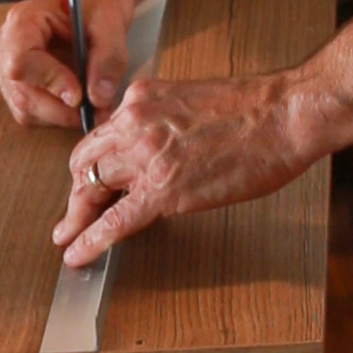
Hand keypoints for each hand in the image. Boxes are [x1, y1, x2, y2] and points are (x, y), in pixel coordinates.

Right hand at [0, 0, 136, 127]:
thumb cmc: (97, 2)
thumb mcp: (110, 23)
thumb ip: (107, 59)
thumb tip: (98, 98)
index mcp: (23, 20)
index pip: (19, 62)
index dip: (49, 82)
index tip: (80, 94)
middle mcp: (6, 44)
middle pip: (22, 93)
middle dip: (62, 108)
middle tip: (98, 110)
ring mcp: (7, 65)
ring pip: (25, 108)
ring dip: (62, 115)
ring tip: (94, 104)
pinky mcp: (17, 83)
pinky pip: (31, 112)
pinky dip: (58, 114)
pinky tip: (79, 101)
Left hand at [53, 71, 316, 265]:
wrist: (283, 114)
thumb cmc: (253, 108)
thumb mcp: (189, 101)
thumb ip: (160, 122)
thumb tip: (150, 150)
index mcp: (140, 99)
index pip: (100, 137)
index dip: (90, 165)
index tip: (85, 181)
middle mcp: (134, 122)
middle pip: (85, 161)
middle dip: (76, 190)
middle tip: (72, 213)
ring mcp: (146, 155)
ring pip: (92, 188)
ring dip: (78, 215)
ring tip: (69, 235)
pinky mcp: (163, 188)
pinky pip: (116, 219)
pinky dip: (91, 239)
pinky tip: (77, 253)